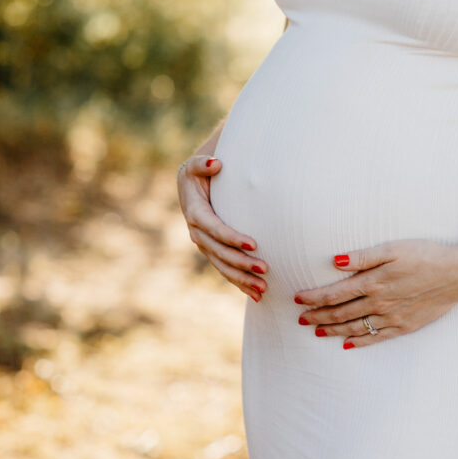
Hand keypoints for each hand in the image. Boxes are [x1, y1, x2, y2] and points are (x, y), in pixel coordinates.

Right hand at [177, 155, 268, 301]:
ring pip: (223, 266)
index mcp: (195, 214)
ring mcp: (204, 245)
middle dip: (242, 263)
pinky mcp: (212, 252)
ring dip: (242, 278)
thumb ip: (203, 164)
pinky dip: (240, 283)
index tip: (253, 244)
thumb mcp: (196, 165)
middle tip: (265, 269)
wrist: (191, 186)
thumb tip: (216, 164)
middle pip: (221, 253)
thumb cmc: (199, 172)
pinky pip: (226, 270)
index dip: (232, 238)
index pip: (215, 229)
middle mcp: (198, 233)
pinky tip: (257, 295)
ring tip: (264, 287)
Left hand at [293, 238, 457, 348]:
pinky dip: (360, 342)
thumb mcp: (392, 248)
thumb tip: (334, 261)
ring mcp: (391, 317)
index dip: (314, 297)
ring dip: (334, 330)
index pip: (335, 293)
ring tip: (317, 332)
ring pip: (355, 327)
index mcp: (373, 282)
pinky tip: (348, 344)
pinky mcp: (403, 326)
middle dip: (318, 316)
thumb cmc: (425, 255)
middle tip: (301, 320)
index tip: (298, 300)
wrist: (457, 275)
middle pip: (341, 312)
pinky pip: (376, 338)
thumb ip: (362, 257)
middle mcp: (378, 303)